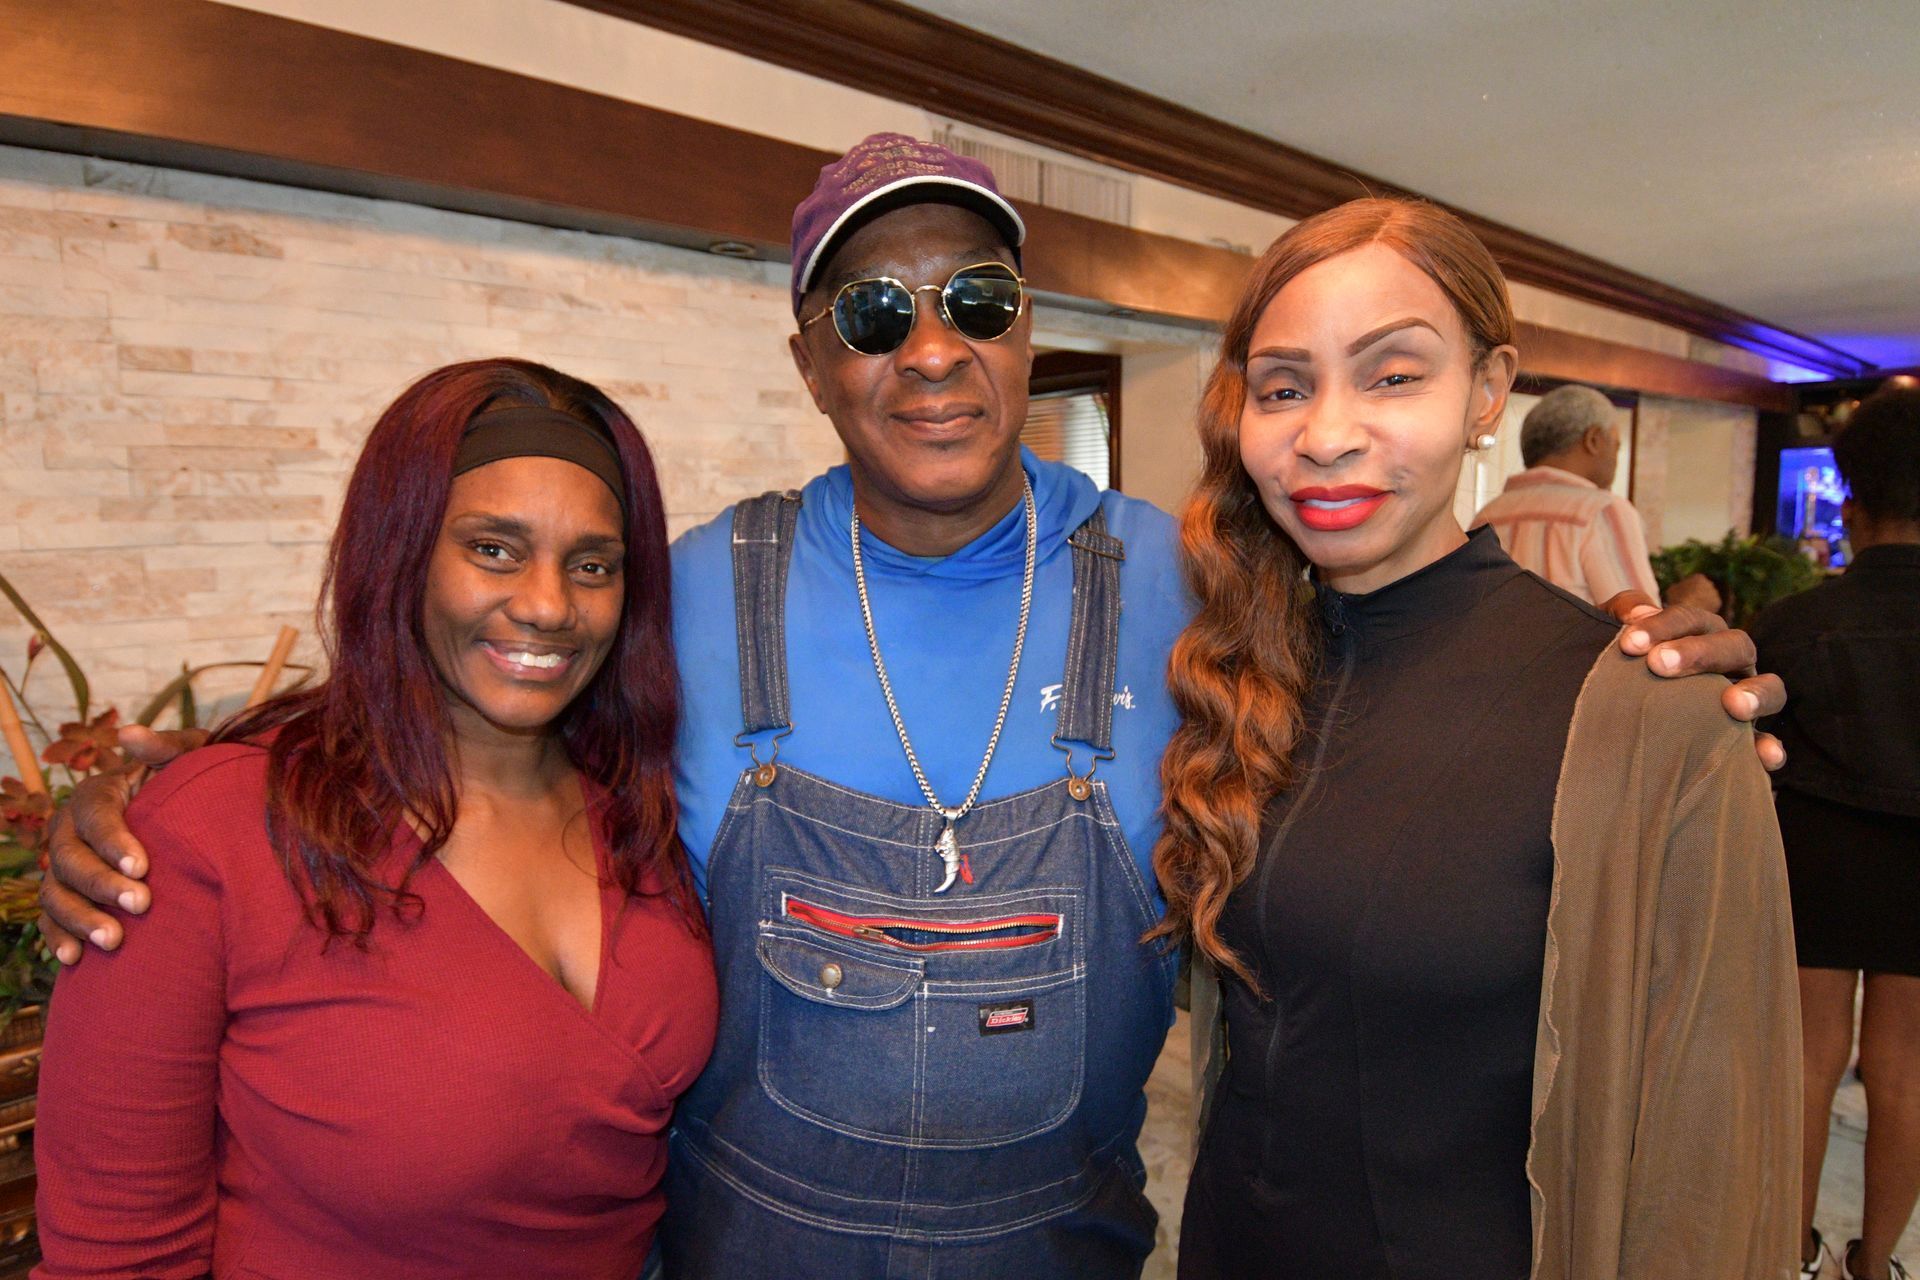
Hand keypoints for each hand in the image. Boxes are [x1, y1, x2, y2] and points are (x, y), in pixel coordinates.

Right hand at [37, 726, 207, 963]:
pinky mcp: (66, 896)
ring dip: (80, 919)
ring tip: (113, 941)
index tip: (143, 866)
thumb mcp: (192, 758)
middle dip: (102, 884)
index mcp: (97, 794)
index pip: (95, 816)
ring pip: (56, 893)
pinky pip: (51, 920)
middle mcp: (70, 829)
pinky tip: (76, 960)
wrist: (193, 819)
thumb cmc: (193, 785)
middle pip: (70, 859)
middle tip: (141, 904)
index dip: (113, 841)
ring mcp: (63, 865)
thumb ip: (166, 747)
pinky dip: (59, 938)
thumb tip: (128, 733)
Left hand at [1601, 593, 1786, 770]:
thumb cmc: (1618, 669)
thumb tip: (1639, 613)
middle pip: (1735, 645)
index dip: (1663, 626)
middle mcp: (1730, 663)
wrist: (1609, 720)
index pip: (1691, 620)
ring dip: (1756, 694)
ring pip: (1771, 688)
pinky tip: (1766, 756)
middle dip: (1699, 653)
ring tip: (1733, 705)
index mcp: (1700, 634)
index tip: (1629, 643)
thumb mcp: (1613, 639)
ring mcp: (1744, 700)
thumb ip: (1621, 613)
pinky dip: (1769, 748)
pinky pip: (1767, 743)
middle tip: (1659, 664)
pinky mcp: (1747, 740)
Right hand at [1662, 572, 1722, 614]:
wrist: (1686, 613)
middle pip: (1705, 586)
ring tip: (1696, 607)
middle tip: (1692, 599)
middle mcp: (1709, 583)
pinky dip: (1708, 607)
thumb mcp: (1672, 590)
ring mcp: (1714, 592)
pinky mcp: (1718, 602)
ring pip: (1709, 595)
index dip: (1691, 586)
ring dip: (1705, 599)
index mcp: (1698, 577)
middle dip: (1700, 591)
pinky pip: (1713, 604)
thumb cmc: (1676, 600)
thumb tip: (1678, 586)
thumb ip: (1678, 585)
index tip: (1687, 592)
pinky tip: (1700, 611)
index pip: (1696, 579)